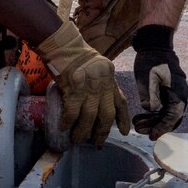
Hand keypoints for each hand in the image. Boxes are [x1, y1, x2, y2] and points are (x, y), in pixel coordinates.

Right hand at [36, 19, 130, 145]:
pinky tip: (64, 128)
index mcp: (109, 77)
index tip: (125, 132)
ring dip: (83, 132)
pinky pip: (72, 112)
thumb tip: (96, 103)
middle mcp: (103, 83)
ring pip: (89, 117)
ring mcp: (89, 87)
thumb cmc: (76, 53)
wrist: (62, 43)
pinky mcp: (73, 89)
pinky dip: (68, 122)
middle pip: (106, 115)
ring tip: (77, 140)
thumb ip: (100, 82)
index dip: (123, 119)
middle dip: (102, 132)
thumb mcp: (97, 66)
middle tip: (97, 143)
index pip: (120, 101)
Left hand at [131, 24, 187, 139]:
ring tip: (137, 124)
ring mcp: (175, 93)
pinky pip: (163, 106)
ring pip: (166, 113)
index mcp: (178, 93)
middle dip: (155, 126)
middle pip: (170, 118)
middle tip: (140, 130)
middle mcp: (180, 95)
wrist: (155, 44)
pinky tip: (140, 115)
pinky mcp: (168, 91)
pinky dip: (153, 112)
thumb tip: (151, 110)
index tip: (151, 136)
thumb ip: (151, 95)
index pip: (172, 117)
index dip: (161, 128)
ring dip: (153, 120)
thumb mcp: (148, 78)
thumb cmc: (152, 60)